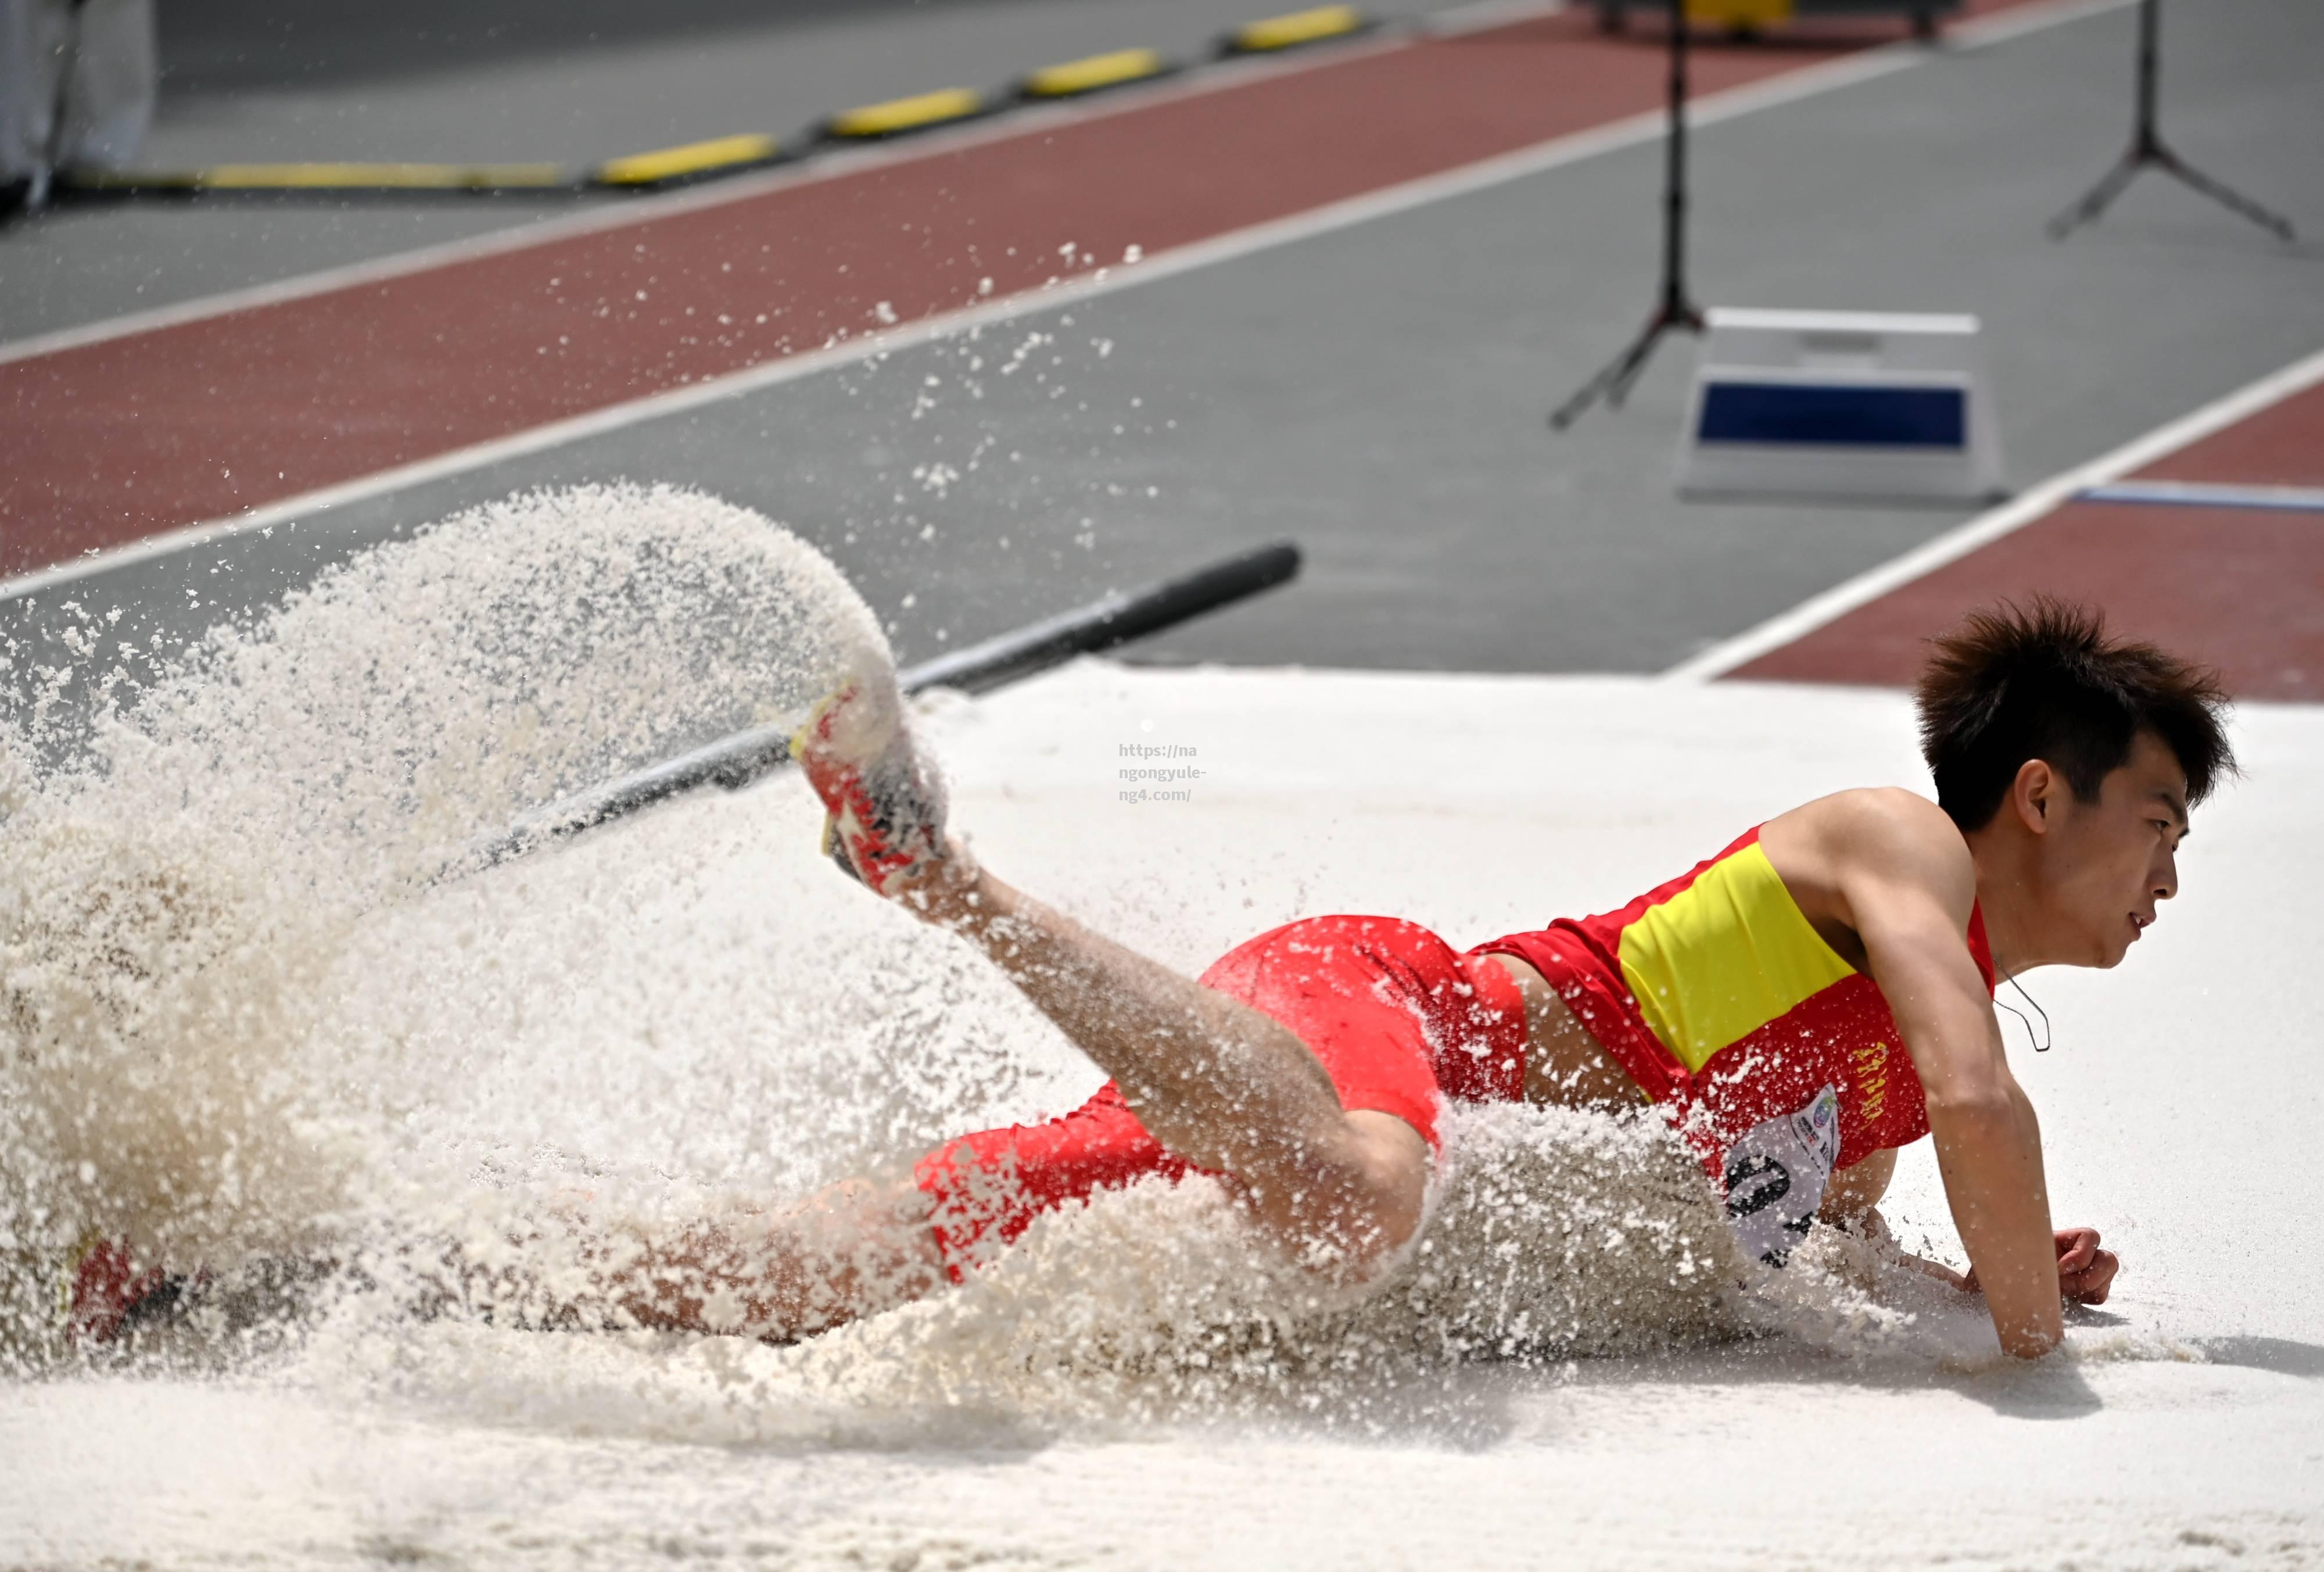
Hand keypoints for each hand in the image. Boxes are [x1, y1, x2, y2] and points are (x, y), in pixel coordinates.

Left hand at [1961, 1226, 2118, 1304]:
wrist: (1998, 1290)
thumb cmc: (1997, 1267)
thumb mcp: (1996, 1258)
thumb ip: (1997, 1256)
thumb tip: (1969, 1271)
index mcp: (2058, 1239)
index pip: (2090, 1237)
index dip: (2080, 1255)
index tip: (2057, 1270)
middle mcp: (2075, 1255)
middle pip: (2109, 1259)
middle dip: (2091, 1276)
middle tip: (2064, 1287)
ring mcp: (2083, 1275)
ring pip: (2107, 1280)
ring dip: (2089, 1288)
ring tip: (2062, 1295)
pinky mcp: (2084, 1294)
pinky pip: (2099, 1296)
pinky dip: (2086, 1300)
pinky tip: (2065, 1303)